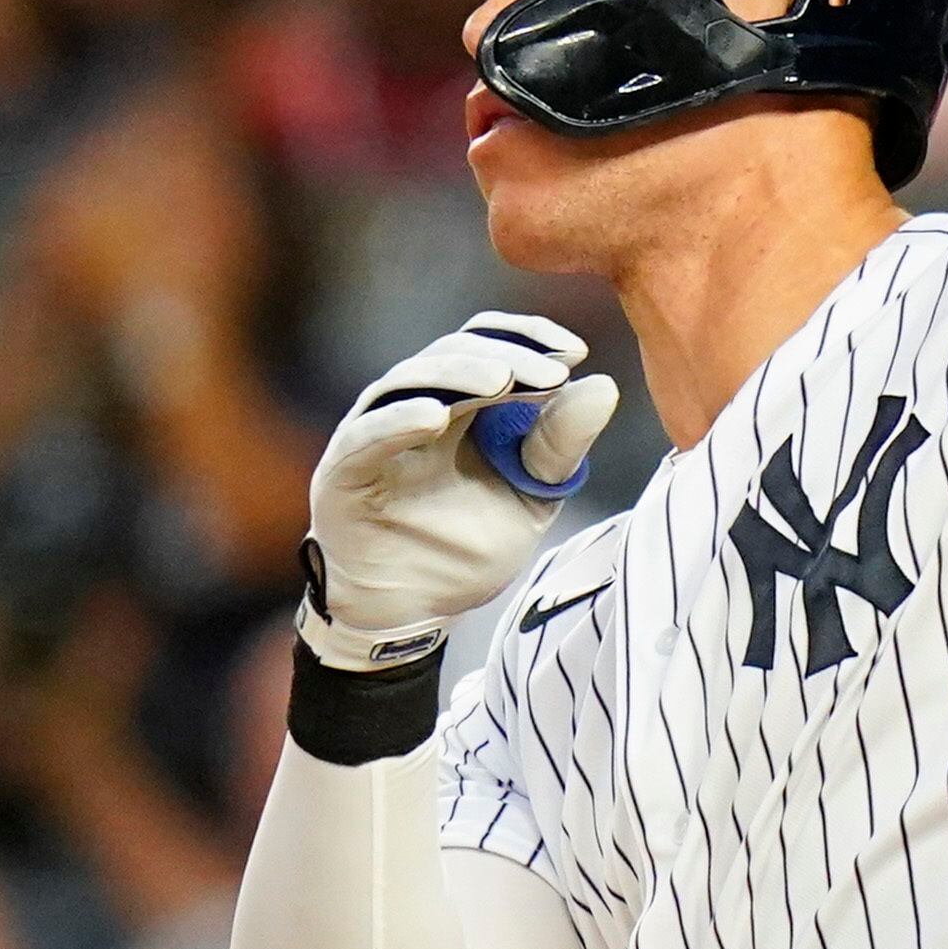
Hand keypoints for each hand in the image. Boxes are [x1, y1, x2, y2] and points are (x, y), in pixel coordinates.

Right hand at [299, 317, 620, 671]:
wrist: (416, 611)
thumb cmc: (466, 548)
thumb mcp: (530, 496)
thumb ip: (560, 446)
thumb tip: (603, 387)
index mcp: (459, 405)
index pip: (488, 345)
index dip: (528, 338)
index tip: (575, 352)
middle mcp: (413, 406)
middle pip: (453, 354)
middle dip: (507, 358)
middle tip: (551, 374)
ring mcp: (375, 435)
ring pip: (409, 380)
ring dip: (459, 374)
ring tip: (501, 381)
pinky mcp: (344, 471)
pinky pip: (368, 435)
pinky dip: (398, 421)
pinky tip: (435, 416)